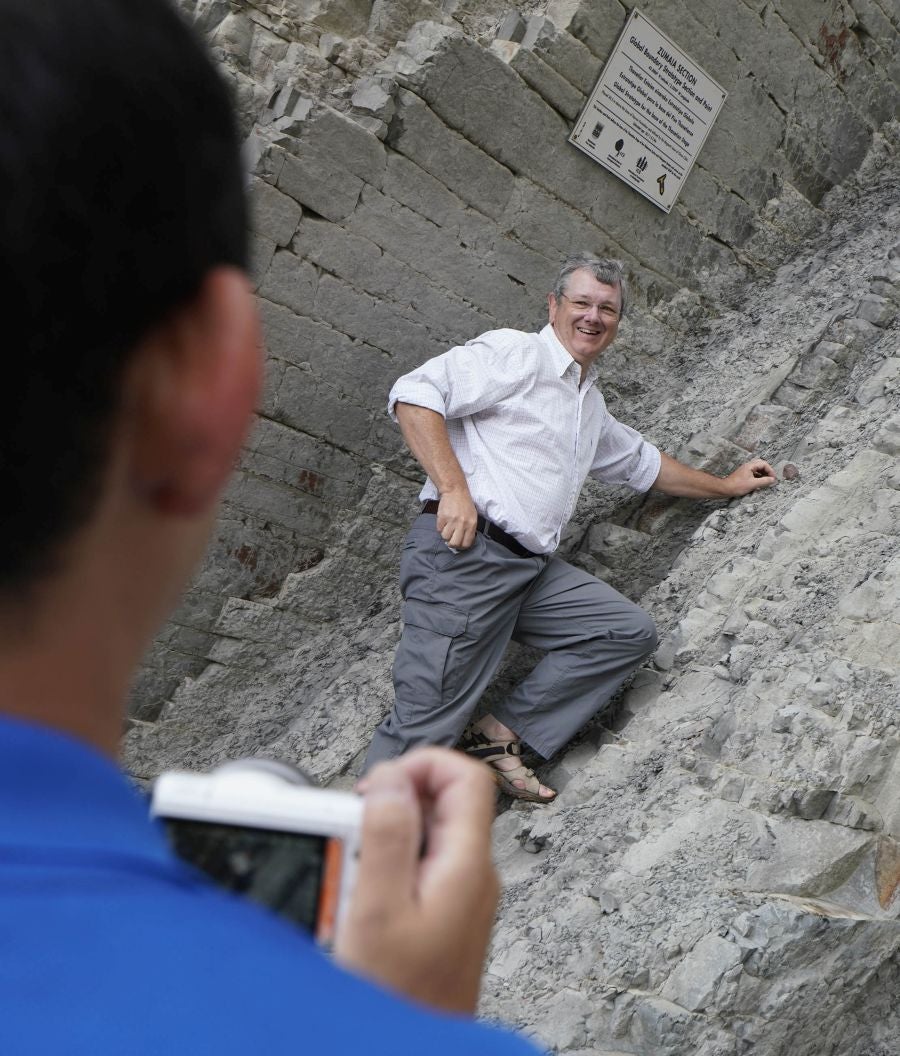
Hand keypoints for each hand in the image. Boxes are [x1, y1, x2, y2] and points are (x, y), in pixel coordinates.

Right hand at [334, 748, 498, 1013]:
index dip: (424, 764)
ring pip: (427, 832)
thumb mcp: (379, 910)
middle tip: (357, 825)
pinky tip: (361, 890)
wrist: (404, 1051)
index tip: (382, 782)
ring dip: (385, 833)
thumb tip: (393, 780)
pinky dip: (386, 863)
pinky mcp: (442, 915)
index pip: (468, 776)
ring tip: (354, 861)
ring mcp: (460, 896)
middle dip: (395, 800)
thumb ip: (388, 837)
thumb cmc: (398, 999)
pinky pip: (418, 865)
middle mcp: (472, 876)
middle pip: (443, 801)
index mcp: (467, 865)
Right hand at [436, 490, 477, 549]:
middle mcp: (462, 524)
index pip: (466, 543)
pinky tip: (444, 521)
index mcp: (472, 524)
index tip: (458, 544)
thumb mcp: (472, 516)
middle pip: (455, 543)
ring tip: (447, 527)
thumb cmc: (464, 504)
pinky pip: (439, 529)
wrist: (455, 491)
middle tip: (451, 538)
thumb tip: (463, 542)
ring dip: (445, 534)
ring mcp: (452, 521)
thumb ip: (469, 529)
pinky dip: (440, 527)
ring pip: (445, 537)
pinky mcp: (442, 517)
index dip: (461, 546)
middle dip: (451, 543)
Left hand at [724, 458, 776, 496]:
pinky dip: (759, 477)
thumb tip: (773, 480)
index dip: (770, 470)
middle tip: (770, 478)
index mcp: (750, 465)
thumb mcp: (753, 484)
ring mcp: (745, 470)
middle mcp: (748, 466)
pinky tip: (760, 483)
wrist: (725, 489)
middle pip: (761, 465)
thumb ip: (764, 481)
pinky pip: (754, 473)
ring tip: (767, 481)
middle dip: (767, 471)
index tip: (773, 478)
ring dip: (763, 474)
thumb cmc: (738, 486)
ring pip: (757, 469)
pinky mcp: (743, 475)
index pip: (764, 464)